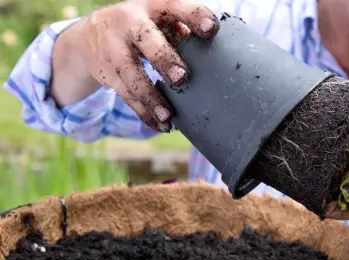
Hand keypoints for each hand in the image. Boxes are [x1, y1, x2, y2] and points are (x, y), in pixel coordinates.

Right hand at [51, 0, 218, 131]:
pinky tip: (161, 125)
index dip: (193, 15)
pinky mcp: (108, 72)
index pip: (174, 6)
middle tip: (181, 78)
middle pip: (146, 39)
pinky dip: (144, 112)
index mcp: (153, 6)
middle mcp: (130, 22)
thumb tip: (222, 57)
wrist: (92, 35)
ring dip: (150, 97)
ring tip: (168, 116)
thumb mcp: (161, 22)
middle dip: (163, 59)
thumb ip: (184, 34)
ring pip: (131, 74)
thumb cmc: (146, 28)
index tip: (211, 28)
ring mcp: (114, 47)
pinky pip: (126, 95)